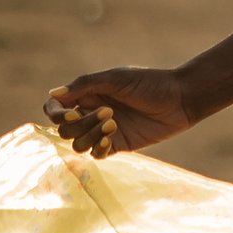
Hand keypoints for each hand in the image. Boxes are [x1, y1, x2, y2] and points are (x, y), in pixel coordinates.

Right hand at [42, 67, 192, 157]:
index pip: (55, 107)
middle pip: (65, 130)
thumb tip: (53, 94)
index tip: (71, 114)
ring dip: (90, 136)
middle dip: (80, 125)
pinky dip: (98, 149)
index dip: (56, 114)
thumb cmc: (149, 83)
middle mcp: (91, 113)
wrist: (179, 99)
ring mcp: (103, 131)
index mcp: (87, 94)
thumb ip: (85, 85)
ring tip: (114, 123)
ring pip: (78, 144)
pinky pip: (96, 154)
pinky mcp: (118, 145)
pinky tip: (110, 140)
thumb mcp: (116, 78)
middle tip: (108, 113)